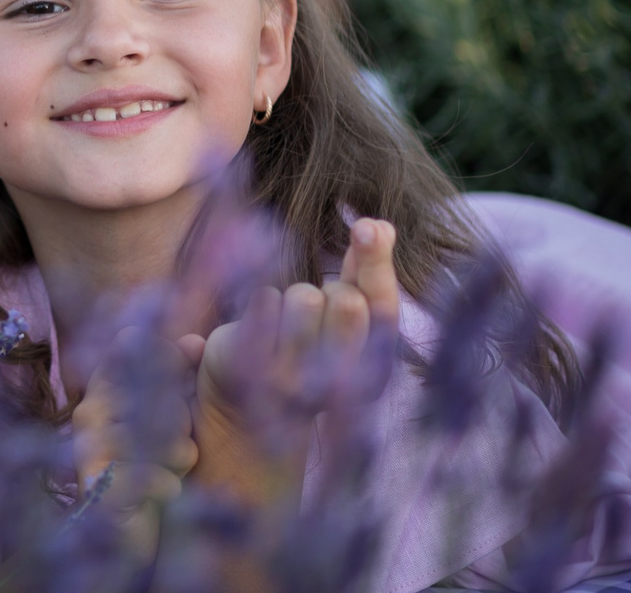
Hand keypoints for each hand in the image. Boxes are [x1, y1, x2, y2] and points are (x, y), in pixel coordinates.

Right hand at [70, 323, 198, 561]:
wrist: (139, 533)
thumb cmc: (158, 466)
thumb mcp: (175, 413)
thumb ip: (182, 373)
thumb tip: (198, 342)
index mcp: (107, 386)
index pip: (131, 343)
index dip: (167, 354)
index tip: (190, 365)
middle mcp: (90, 411)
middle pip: (151, 387)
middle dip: (179, 414)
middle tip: (182, 436)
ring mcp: (87, 448)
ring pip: (152, 432)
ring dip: (180, 453)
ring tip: (179, 467)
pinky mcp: (96, 488)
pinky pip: (147, 476)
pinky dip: (168, 484)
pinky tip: (170, 491)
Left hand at [189, 218, 402, 510]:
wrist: (246, 408)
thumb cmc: (302, 348)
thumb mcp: (342, 319)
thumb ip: (365, 273)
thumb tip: (381, 223)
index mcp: (369, 376)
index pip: (384, 311)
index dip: (377, 263)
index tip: (367, 224)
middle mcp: (336, 384)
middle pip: (345, 299)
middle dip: (327, 289)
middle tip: (310, 312)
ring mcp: (292, 379)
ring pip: (302, 297)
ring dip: (290, 299)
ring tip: (281, 327)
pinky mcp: (249, 367)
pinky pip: (264, 302)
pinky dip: (263, 300)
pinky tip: (259, 323)